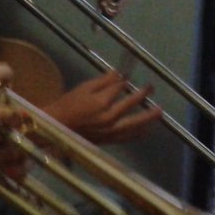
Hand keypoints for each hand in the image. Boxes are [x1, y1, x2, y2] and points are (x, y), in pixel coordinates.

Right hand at [43, 70, 162, 144]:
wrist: (56, 127)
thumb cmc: (68, 105)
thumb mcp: (83, 88)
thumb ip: (103, 81)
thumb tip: (120, 74)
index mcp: (101, 103)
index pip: (119, 88)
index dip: (126, 81)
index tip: (130, 76)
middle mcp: (109, 118)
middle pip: (132, 106)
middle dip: (144, 96)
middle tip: (152, 89)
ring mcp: (110, 131)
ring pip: (134, 125)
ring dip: (148, 118)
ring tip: (158, 112)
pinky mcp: (108, 140)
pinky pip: (128, 137)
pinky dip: (139, 132)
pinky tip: (146, 129)